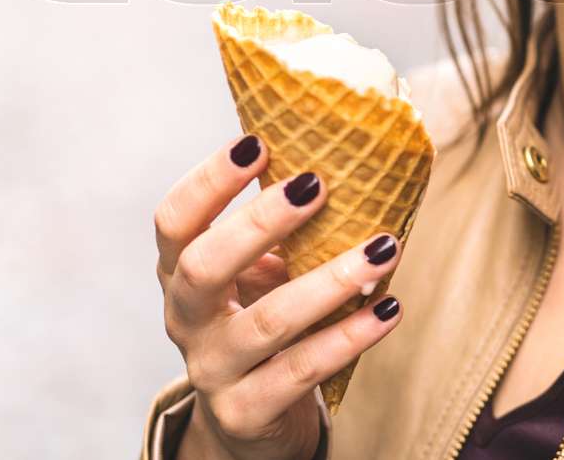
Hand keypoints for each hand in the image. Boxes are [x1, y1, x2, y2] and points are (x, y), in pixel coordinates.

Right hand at [155, 135, 405, 459]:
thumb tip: (351, 153)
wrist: (248, 422)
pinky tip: (389, 309)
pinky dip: (350, 336)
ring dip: (331, 281)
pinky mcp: (245, 411)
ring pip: (267, 322)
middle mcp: (186, 320)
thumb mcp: (259, 274)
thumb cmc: (262, 321)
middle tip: (316, 184)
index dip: (208, 181)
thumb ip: (284, 229)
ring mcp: (212, 369)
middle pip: (205, 266)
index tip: (255, 142)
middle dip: (259, 221)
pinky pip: (301, 370)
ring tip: (384, 248)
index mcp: (181, 273)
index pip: (175, 222)